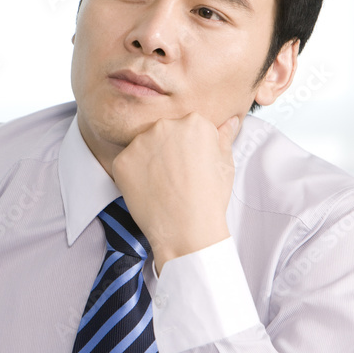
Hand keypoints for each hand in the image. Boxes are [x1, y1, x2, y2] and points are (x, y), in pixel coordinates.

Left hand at [111, 112, 242, 273]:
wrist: (186, 231)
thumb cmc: (209, 200)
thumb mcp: (225, 164)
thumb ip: (224, 137)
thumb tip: (230, 121)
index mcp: (194, 122)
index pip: (187, 127)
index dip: (190, 149)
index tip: (192, 166)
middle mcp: (166, 125)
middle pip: (164, 133)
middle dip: (168, 150)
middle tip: (177, 177)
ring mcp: (141, 142)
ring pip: (144, 147)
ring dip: (149, 161)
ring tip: (163, 186)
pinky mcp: (123, 160)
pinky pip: (127, 163)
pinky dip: (133, 176)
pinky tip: (148, 190)